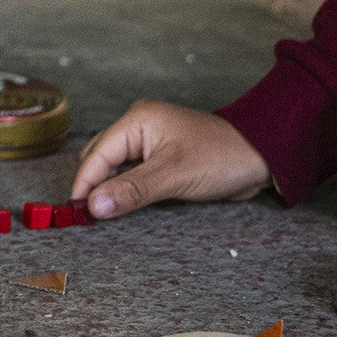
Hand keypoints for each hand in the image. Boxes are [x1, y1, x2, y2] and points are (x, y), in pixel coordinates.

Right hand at [71, 100, 270, 219]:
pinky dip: (125, 188)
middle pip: (100, 159)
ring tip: (103, 211)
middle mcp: (138, 127)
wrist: (261, 157)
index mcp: (136, 120)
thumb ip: (131, 190)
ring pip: (115, 167)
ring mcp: (149, 142)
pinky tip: (123, 203)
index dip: (85, 183)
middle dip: (93, 185)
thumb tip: (93, 206)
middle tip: (88, 215)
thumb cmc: (220, 157)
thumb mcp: (173, 175)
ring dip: (109, 188)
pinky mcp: (160, 157)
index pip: (98, 154)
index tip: (76, 211)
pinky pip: (132, 173)